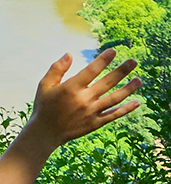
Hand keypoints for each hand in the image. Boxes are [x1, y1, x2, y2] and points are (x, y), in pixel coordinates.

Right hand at [22, 48, 141, 154]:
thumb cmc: (44, 106)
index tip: (113, 51)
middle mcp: (84, 99)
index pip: (91, 70)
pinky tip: (136, 102)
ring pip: (114, 98)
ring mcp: (91, 112)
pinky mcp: (95, 123)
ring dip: (128, 89)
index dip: (103, 60)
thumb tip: (69, 54)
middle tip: (133, 61)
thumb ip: (57, 69)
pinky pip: (113, 115)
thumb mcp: (44, 85)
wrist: (45, 133)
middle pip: (107, 82)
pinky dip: (126, 109)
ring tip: (139, 80)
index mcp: (71, 88)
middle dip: (122, 71)